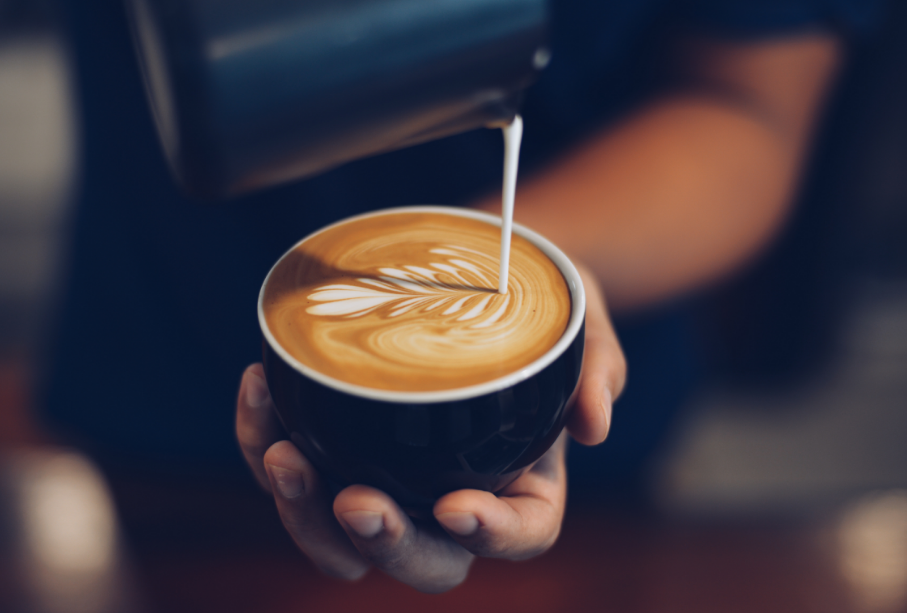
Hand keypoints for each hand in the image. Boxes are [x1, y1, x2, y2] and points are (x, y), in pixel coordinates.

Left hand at [235, 264, 624, 592]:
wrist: (482, 280)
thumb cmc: (539, 311)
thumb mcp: (583, 324)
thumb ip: (597, 367)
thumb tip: (595, 422)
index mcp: (524, 483)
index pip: (520, 533)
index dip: (490, 535)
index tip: (457, 506)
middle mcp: (455, 496)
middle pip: (423, 557)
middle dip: (384, 541)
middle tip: (355, 501)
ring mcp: (393, 478)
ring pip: (341, 538)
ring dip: (304, 512)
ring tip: (283, 453)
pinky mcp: (341, 446)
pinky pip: (297, 468)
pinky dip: (264, 440)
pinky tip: (258, 388)